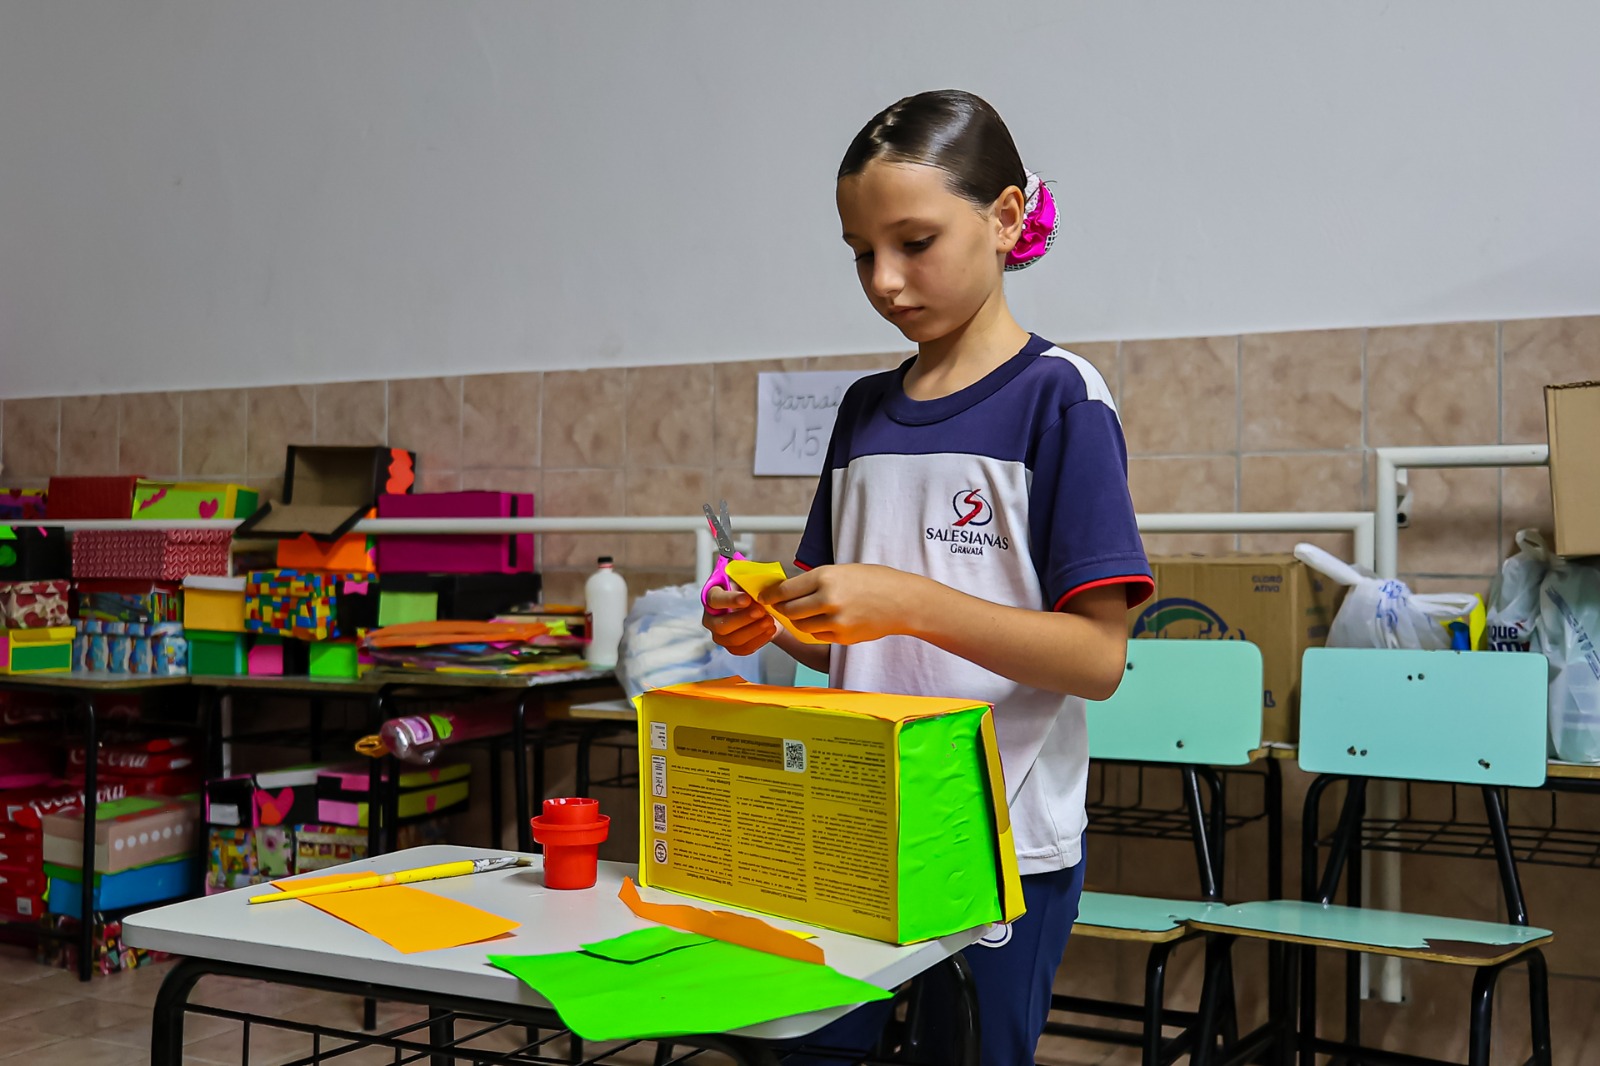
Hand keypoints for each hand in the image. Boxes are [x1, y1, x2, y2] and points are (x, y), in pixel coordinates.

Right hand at [702, 585, 777, 656]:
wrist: (758, 606)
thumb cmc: (748, 589)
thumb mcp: (746, 580)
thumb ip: (746, 581)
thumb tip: (755, 586)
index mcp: (711, 598)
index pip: (715, 600)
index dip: (730, 600)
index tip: (746, 599)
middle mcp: (710, 619)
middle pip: (722, 625)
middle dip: (743, 619)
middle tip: (761, 611)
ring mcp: (720, 636)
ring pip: (733, 639)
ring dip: (754, 630)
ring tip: (769, 621)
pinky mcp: (732, 647)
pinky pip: (744, 648)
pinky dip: (759, 640)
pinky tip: (770, 630)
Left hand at [761, 564, 924, 644]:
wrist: (903, 601)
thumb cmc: (875, 581)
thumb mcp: (842, 570)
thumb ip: (816, 581)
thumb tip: (788, 591)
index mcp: (826, 576)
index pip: (786, 590)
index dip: (771, 595)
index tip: (765, 597)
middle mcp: (828, 599)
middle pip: (789, 610)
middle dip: (781, 609)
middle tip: (780, 606)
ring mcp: (835, 621)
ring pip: (801, 626)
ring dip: (797, 621)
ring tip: (804, 613)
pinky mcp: (843, 637)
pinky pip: (817, 635)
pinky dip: (815, 629)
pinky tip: (823, 620)